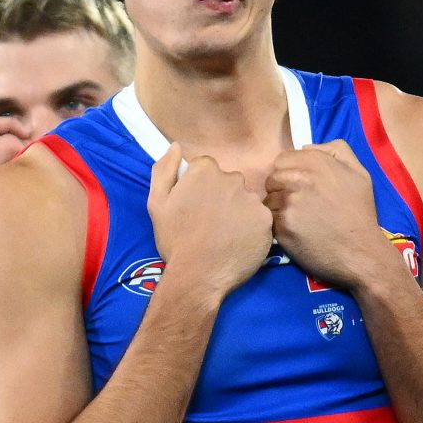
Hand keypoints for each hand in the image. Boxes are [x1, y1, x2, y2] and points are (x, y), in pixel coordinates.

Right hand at [148, 143, 273, 302]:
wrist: (197, 276)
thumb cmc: (174, 239)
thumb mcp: (156, 203)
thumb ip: (165, 169)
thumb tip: (175, 146)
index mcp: (206, 170)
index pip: (208, 168)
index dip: (201, 188)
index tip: (196, 207)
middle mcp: (232, 179)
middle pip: (230, 182)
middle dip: (222, 197)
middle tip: (211, 224)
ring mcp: (251, 199)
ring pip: (246, 200)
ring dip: (238, 212)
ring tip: (225, 236)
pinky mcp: (266, 220)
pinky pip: (260, 219)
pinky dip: (252, 228)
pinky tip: (239, 242)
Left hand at [263, 141, 396, 291]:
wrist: (361, 251)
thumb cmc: (361, 213)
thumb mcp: (360, 173)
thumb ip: (336, 150)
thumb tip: (306, 147)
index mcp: (316, 161)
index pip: (282, 159)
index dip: (289, 172)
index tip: (299, 186)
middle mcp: (299, 177)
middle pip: (272, 177)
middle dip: (281, 189)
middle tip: (298, 204)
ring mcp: (289, 201)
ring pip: (268, 198)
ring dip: (278, 207)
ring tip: (297, 219)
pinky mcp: (282, 225)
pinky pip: (269, 218)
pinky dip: (278, 224)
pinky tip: (295, 230)